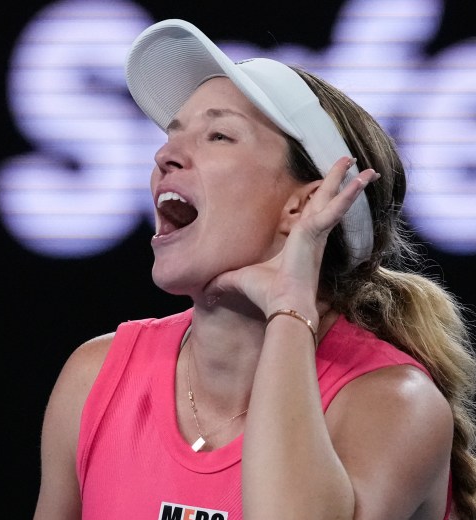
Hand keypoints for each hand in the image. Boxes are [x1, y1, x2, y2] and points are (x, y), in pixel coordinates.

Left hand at [204, 157, 379, 317]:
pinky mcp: (316, 230)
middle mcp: (312, 235)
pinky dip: (349, 193)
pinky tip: (362, 178)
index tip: (322, 186)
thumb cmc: (265, 294)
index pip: (309, 213)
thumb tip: (204, 290)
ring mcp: (316, 232)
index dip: (316, 198)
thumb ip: (222, 281)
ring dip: (350, 182)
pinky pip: (335, 207)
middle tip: (349, 162)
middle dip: (337, 181)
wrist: (281, 304)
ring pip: (334, 200)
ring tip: (367, 167)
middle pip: (325, 200)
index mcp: (298, 242)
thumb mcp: (237, 280)